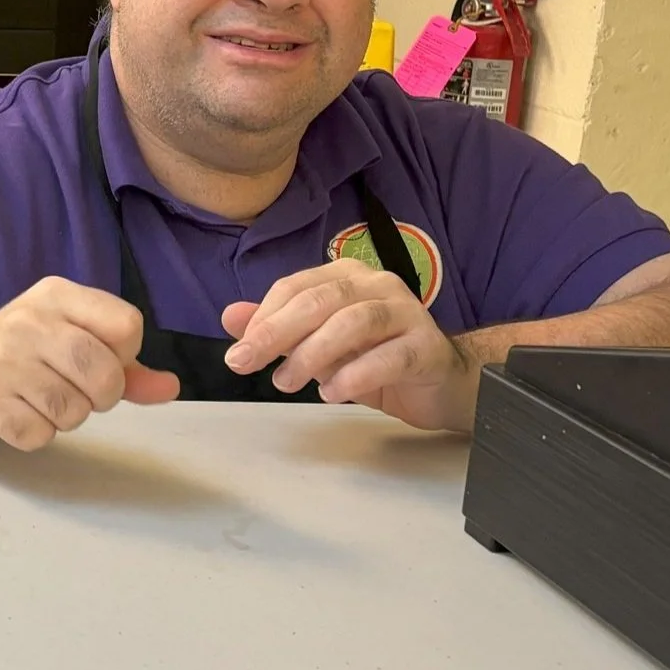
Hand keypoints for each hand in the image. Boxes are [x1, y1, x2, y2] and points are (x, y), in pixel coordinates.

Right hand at [0, 276, 179, 449]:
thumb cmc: (20, 351)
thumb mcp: (70, 337)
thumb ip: (125, 363)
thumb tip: (170, 387)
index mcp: (56, 295)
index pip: (128, 326)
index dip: (124, 354)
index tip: (99, 358)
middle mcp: (29, 322)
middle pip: (106, 374)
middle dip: (102, 395)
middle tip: (77, 390)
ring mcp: (4, 362)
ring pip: (74, 411)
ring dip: (67, 416)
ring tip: (42, 399)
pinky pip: (39, 434)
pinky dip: (36, 433)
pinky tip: (19, 413)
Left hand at [222, 259, 477, 429]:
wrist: (440, 384)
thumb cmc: (374, 359)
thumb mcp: (317, 344)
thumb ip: (277, 329)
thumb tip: (230, 316)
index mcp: (346, 277)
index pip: (295, 287)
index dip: (263, 317)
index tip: (239, 351)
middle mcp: (378, 285)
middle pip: (320, 300)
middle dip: (277, 332)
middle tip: (246, 363)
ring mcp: (407, 312)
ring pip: (354, 322)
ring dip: (313, 354)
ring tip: (287, 382)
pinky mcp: (427, 346)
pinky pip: (389, 356)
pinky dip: (355, 375)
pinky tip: (331, 393)